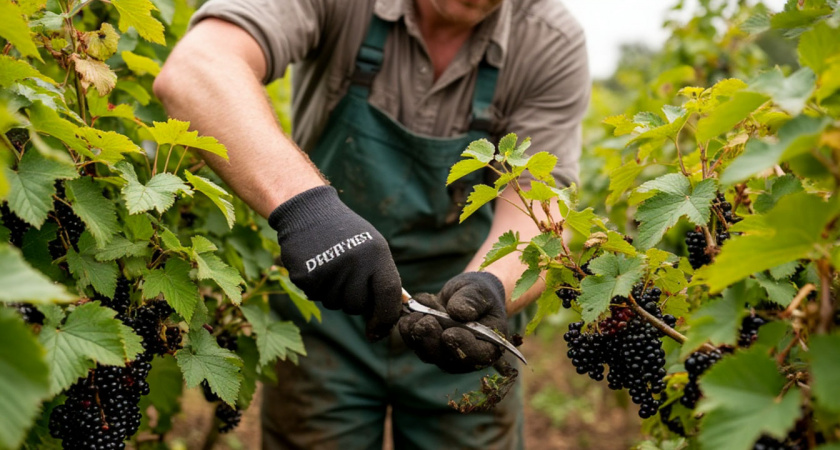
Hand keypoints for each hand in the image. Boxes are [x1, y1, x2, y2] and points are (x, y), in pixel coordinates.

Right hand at [268, 186, 401, 340]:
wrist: (309, 212)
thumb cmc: (345, 233)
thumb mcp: (372, 247)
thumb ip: (381, 278)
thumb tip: (388, 317)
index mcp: (377, 255)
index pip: (388, 295)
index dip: (386, 316)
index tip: (379, 329)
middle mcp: (355, 263)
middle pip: (357, 305)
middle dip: (352, 299)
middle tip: (345, 277)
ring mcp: (330, 270)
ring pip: (335, 304)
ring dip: (332, 293)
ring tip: (330, 266)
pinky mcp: (307, 275)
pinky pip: (315, 297)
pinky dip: (315, 287)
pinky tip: (315, 265)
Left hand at [398, 272, 507, 372]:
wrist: (466, 293)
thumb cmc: (479, 293)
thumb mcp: (480, 291)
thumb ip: (473, 301)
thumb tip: (459, 312)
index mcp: (489, 347)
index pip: (478, 356)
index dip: (463, 348)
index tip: (450, 333)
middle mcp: (466, 357)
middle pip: (447, 360)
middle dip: (434, 341)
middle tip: (427, 321)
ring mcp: (445, 354)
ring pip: (427, 354)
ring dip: (419, 335)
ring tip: (417, 313)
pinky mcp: (427, 346)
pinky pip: (414, 343)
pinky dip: (408, 328)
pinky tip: (410, 312)